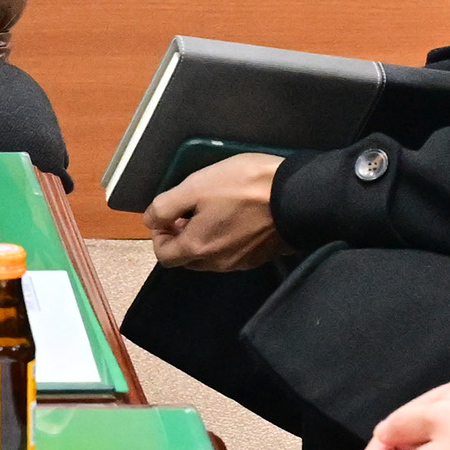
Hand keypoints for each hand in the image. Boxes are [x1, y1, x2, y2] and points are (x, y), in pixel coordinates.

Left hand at [146, 152, 282, 270]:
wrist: (299, 196)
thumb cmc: (244, 187)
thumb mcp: (195, 186)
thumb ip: (166, 206)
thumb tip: (151, 221)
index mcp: (198, 248)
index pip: (163, 255)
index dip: (159, 234)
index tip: (169, 214)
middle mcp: (218, 263)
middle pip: (187, 259)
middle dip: (181, 238)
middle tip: (189, 211)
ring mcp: (242, 262)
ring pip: (211, 257)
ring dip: (204, 239)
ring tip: (213, 211)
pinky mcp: (261, 256)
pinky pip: (233, 253)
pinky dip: (227, 239)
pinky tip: (236, 217)